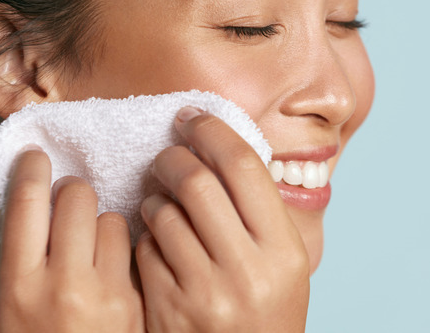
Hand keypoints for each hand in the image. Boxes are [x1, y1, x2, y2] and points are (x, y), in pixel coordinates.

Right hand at [0, 147, 143, 332]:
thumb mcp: (12, 302)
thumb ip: (24, 252)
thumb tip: (36, 196)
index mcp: (18, 284)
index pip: (25, 203)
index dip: (32, 169)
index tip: (36, 156)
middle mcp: (62, 285)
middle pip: (75, 197)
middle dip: (72, 191)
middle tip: (69, 201)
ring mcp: (106, 295)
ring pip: (111, 218)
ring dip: (101, 221)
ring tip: (92, 244)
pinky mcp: (137, 303)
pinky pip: (135, 248)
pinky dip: (124, 247)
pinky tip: (114, 264)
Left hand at [136, 108, 309, 331]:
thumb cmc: (267, 311)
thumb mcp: (285, 264)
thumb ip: (261, 210)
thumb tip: (221, 146)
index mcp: (284, 252)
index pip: (243, 167)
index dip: (213, 131)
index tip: (193, 118)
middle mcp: (247, 271)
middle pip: (197, 181)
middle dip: (174, 157)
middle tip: (168, 155)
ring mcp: (204, 294)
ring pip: (163, 213)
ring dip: (155, 196)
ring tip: (162, 200)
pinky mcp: (167, 310)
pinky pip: (145, 249)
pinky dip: (146, 233)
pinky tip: (157, 237)